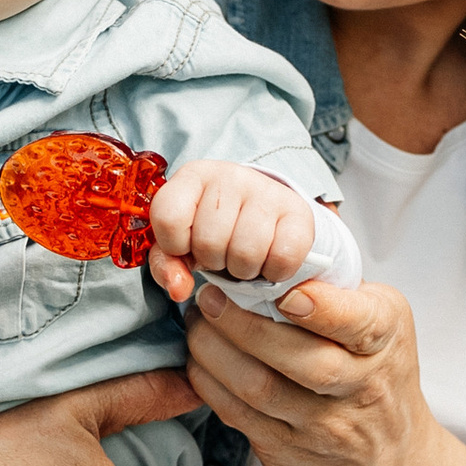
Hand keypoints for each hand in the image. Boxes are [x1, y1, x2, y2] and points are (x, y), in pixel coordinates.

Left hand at [146, 159, 316, 306]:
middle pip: (208, 242)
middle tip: (221, 251)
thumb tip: (179, 290)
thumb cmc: (211, 228)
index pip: (168, 218)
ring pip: (245, 254)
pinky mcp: (298, 211)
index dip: (174, 245)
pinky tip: (268, 259)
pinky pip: (282, 259)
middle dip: (212, 260)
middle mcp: (230, 175)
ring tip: (242, 255)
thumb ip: (167, 267)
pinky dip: (274, 272)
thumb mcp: (180, 242)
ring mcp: (267, 191)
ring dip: (242, 270)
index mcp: (193, 176)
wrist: (261, 213)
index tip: (185, 245)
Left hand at [185, 276, 465, 465]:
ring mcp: (324, 425)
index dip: (321, 308)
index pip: (358, 323)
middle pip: (301, 359)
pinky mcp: (290, 453)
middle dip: (244, 324)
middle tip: (210, 296)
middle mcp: (360, 385)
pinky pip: (240, 416)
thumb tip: (271, 254)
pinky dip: (210, 385)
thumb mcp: (385, 326)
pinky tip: (200, 362)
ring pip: (260, 388)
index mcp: (385, 340)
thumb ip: (340, 293)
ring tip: (197, 325)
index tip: (285, 294)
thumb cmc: (380, 378)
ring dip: (215, 352)